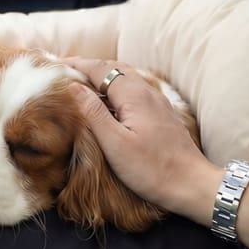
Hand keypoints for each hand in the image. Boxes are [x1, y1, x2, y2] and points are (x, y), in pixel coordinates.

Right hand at [65, 57, 222, 225]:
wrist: (191, 184)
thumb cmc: (152, 169)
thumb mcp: (115, 144)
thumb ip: (93, 112)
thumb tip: (74, 86)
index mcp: (133, 95)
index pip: (100, 69)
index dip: (78, 64)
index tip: (56, 65)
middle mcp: (147, 92)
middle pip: (114, 68)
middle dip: (89, 66)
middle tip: (66, 69)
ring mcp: (157, 101)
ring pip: (126, 77)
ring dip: (103, 75)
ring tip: (83, 81)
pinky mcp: (162, 113)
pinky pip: (135, 89)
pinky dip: (116, 86)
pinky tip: (111, 100)